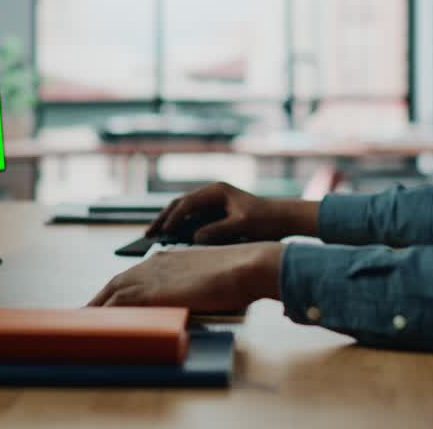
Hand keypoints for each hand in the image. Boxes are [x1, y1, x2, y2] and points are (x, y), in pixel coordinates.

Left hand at [88, 243, 283, 310]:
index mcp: (165, 257)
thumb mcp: (206, 275)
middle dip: (100, 298)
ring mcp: (152, 276)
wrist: (244, 266)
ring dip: (97, 307)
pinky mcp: (154, 292)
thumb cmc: (236, 274)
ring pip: (113, 293)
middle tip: (85, 314)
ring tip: (84, 322)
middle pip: (116, 282)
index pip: (132, 274)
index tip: (107, 301)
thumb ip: (191, 284)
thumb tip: (191, 297)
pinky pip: (120, 304)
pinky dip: (106, 314)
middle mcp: (153, 263)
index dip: (117, 289)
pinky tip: (99, 325)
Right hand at [147, 182, 317, 243]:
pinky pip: (191, 219)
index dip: (174, 217)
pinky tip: (170, 240)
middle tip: (147, 233)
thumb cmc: (266, 220)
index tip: (164, 231)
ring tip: (152, 237)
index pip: (188, 202)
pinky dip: (179, 228)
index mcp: (217, 191)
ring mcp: (212, 203)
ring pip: (183, 211)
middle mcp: (212, 194)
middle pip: (180, 204)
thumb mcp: (242, 226)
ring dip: (168, 223)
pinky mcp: (215, 214)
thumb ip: (218, 231)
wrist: (284, 219)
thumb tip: (194, 238)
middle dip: (163, 218)